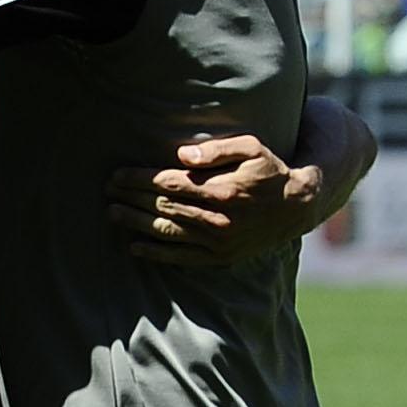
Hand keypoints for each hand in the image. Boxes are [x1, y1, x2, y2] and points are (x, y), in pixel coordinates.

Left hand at [106, 134, 319, 265]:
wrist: (299, 206)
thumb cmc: (270, 170)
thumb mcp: (251, 148)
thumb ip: (216, 149)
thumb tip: (181, 155)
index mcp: (223, 190)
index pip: (168, 183)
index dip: (139, 179)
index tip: (117, 175)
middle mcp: (219, 219)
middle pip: (163, 206)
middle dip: (131, 197)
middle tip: (108, 190)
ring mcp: (219, 242)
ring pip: (167, 232)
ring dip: (136, 223)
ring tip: (113, 213)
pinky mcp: (221, 257)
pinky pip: (182, 258)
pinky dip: (156, 254)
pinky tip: (134, 247)